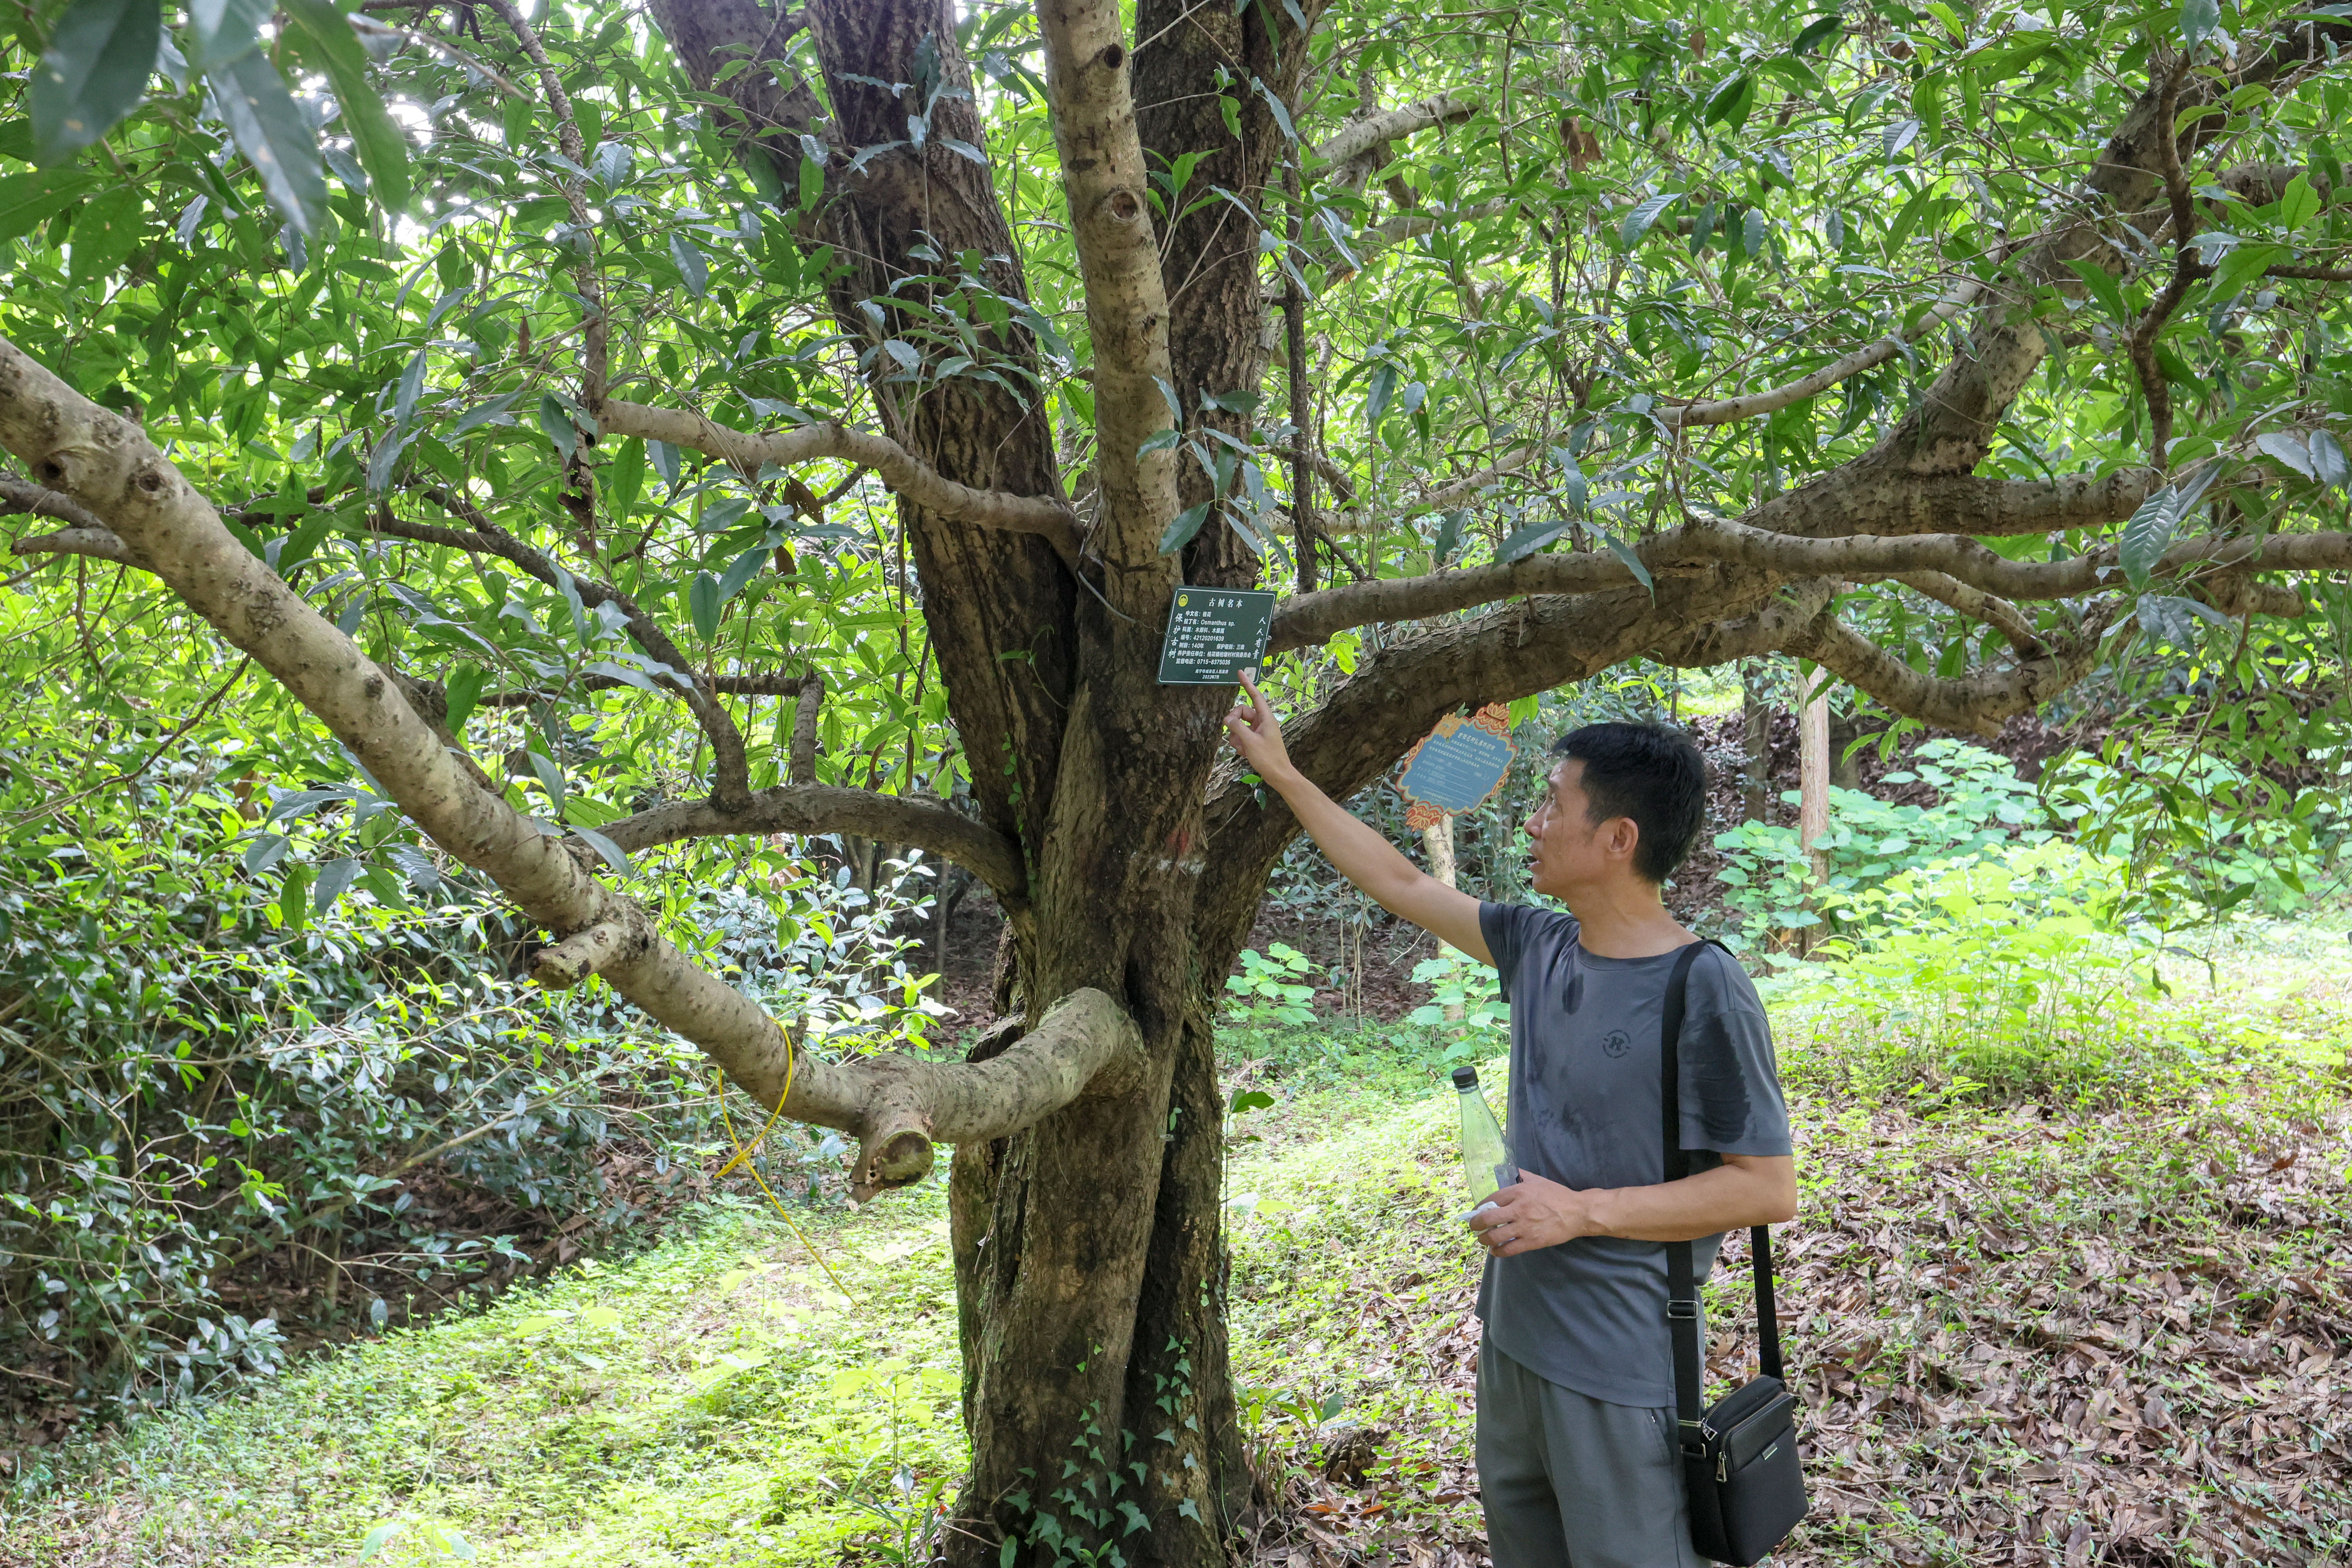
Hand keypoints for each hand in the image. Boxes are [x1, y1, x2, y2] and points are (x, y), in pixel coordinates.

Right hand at [1223, 670, 1295, 783]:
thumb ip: (1236, 728)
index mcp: (1266, 718)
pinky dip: (1239, 743)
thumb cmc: (1269, 758)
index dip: (1247, 684)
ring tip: (1242, 748)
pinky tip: (1244, 754)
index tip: (1240, 672)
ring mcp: (1258, 731)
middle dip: (1233, 722)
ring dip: (1235, 736)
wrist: (1279, 776)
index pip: (1255, 696)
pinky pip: (1241, 736)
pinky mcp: (1255, 741)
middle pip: (1242, 712)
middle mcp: (1262, 722)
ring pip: (1239, 726)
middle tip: (1230, 732)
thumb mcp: (1250, 742)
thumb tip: (1227, 718)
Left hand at [1468, 1172, 1602, 1255]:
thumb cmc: (1557, 1195)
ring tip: (1483, 1240)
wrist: (1577, 1212)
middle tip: (1474, 1227)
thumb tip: (1509, 1169)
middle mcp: (1518, 1209)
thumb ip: (1521, 1174)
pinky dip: (1498, 1252)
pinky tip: (1496, 1250)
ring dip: (1484, 1239)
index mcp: (1518, 1192)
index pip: (1490, 1200)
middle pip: (1487, 1218)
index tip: (1476, 1212)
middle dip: (1475, 1224)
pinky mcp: (1531, 1241)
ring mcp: (1524, 1226)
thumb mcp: (1537, 1180)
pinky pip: (1508, 1249)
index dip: (1479, 1208)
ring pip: (1495, 1236)